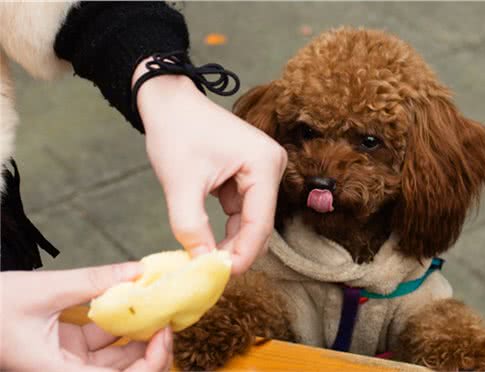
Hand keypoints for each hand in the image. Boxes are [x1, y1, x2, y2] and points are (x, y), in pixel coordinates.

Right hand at [0, 263, 171, 371]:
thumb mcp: (44, 290)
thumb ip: (93, 281)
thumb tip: (138, 270)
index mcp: (57, 371)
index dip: (150, 364)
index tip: (164, 333)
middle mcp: (66, 370)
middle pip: (123, 371)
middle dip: (151, 348)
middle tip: (168, 316)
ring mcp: (69, 359)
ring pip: (117, 355)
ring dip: (139, 333)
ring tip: (158, 304)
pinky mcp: (69, 344)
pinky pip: (104, 339)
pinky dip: (121, 322)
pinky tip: (136, 300)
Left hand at [134, 59, 286, 273]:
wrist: (168, 103)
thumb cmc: (176, 131)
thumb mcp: (180, 183)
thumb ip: (190, 226)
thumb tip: (202, 264)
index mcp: (264, 163)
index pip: (259, 222)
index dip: (242, 255)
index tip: (220, 279)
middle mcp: (272, 167)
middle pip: (260, 225)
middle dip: (237, 251)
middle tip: (211, 277)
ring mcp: (263, 172)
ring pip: (251, 222)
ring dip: (230, 242)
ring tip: (205, 261)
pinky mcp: (250, 176)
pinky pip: (242, 212)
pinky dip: (226, 229)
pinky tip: (208, 241)